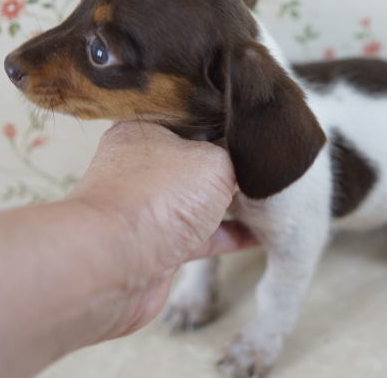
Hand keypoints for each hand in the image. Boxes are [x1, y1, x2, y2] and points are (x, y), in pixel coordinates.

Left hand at [68, 121, 256, 338]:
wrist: (116, 265)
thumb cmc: (159, 197)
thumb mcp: (214, 159)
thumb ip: (234, 156)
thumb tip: (246, 162)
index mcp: (145, 132)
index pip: (192, 120)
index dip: (226, 124)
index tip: (256, 130)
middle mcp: (142, 168)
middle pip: (197, 161)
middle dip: (232, 166)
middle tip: (268, 165)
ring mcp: (149, 208)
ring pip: (200, 200)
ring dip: (233, 203)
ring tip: (271, 198)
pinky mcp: (159, 245)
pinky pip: (203, 235)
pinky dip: (231, 235)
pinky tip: (262, 234)